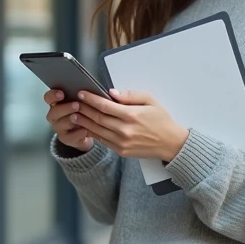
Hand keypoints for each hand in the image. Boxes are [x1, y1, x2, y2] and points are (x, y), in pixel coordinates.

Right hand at [44, 90, 93, 152]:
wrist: (88, 131)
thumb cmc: (84, 113)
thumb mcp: (83, 102)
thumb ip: (81, 96)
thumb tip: (88, 90)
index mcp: (57, 104)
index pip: (49, 98)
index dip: (53, 95)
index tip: (61, 93)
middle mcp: (55, 116)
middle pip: (53, 112)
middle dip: (65, 108)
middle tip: (76, 105)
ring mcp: (59, 128)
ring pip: (59, 124)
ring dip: (69, 120)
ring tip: (79, 117)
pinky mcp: (66, 139)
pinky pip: (69, 137)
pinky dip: (77, 134)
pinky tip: (84, 131)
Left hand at [73, 89, 189, 161]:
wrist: (170, 143)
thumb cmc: (161, 120)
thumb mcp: (150, 100)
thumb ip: (130, 95)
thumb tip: (111, 93)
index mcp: (132, 115)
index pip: (105, 105)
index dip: (91, 99)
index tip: (81, 93)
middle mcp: (124, 130)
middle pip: (97, 118)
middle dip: (83, 109)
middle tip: (73, 102)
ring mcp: (122, 142)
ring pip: (96, 130)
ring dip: (83, 122)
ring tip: (73, 114)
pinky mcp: (121, 151)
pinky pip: (102, 140)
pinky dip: (91, 133)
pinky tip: (85, 126)